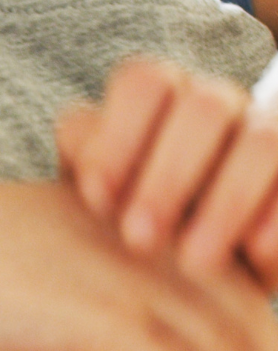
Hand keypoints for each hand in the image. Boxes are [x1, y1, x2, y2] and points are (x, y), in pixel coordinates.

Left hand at [56, 57, 277, 289]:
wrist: (196, 268)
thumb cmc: (135, 224)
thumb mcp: (104, 200)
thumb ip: (92, 172)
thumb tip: (93, 185)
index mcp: (160, 95)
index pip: (143, 82)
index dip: (117, 139)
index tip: (97, 202)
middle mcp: (218, 104)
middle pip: (204, 107)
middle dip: (168, 178)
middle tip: (139, 241)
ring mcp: (268, 130)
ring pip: (262, 141)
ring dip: (225, 205)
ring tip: (193, 263)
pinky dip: (277, 219)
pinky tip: (253, 255)